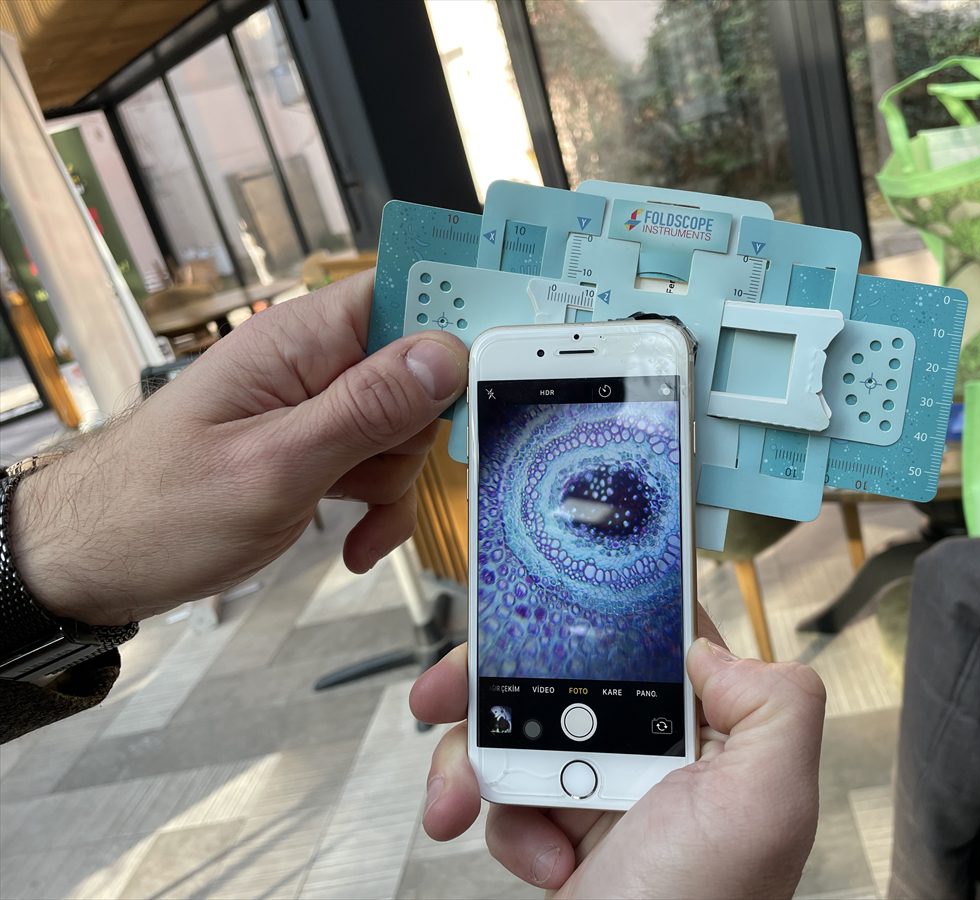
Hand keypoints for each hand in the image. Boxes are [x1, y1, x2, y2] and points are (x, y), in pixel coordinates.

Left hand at [11, 270, 467, 625]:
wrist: (96, 562)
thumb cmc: (158, 509)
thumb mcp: (276, 464)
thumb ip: (367, 408)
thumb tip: (447, 352)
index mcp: (300, 339)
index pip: (404, 290)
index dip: (460, 316)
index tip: (506, 354)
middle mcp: (313, 362)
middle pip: (419, 370)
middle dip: (419, 431)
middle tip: (387, 470)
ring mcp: (315, 406)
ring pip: (405, 427)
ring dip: (395, 480)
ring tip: (355, 523)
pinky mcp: (317, 447)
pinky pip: (379, 465)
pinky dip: (379, 506)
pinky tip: (355, 541)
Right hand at [409, 621, 825, 898]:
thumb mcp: (767, 807)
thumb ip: (778, 705)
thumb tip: (711, 648)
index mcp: (712, 732)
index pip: (655, 637)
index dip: (595, 613)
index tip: (539, 608)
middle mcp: (659, 755)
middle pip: (566, 674)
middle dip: (498, 679)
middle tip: (446, 689)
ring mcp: (604, 790)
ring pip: (521, 728)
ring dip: (474, 759)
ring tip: (456, 800)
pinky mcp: (559, 827)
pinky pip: (504, 792)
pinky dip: (495, 823)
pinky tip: (533, 864)